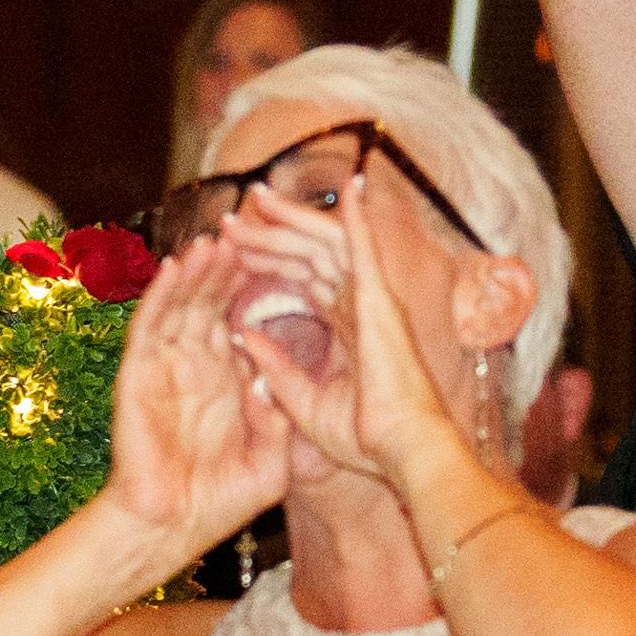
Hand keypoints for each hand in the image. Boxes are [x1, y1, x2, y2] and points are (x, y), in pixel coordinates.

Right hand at [98, 238, 290, 558]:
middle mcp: (193, 367)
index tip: (280, 258)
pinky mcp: (137, 376)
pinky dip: (162, 296)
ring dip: (197, 272)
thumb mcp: (271, 456)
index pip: (239, 320)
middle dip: (229, 268)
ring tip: (217, 238)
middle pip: (211, 302)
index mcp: (224, 380)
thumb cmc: (218, 501)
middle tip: (248, 233)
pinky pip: (149, 327)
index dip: (257, 289)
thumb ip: (277, 416)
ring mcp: (163, 368)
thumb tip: (279, 378)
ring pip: (181, 305)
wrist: (174, 529)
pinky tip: (178, 268)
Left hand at [224, 174, 469, 489]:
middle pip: (310, 255)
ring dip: (292, 219)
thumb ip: (277, 367)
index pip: (305, 280)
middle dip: (272, 233)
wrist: (400, 450)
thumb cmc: (365, 438)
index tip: (237, 249)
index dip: (272, 260)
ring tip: (256, 198)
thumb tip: (247, 337)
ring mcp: (373, 301)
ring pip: (327, 243)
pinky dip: (359, 215)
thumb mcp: (304, 401)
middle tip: (235, 216)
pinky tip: (350, 185)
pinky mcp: (379, 300)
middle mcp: (363, 308)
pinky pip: (366, 248)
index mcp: (349, 330)